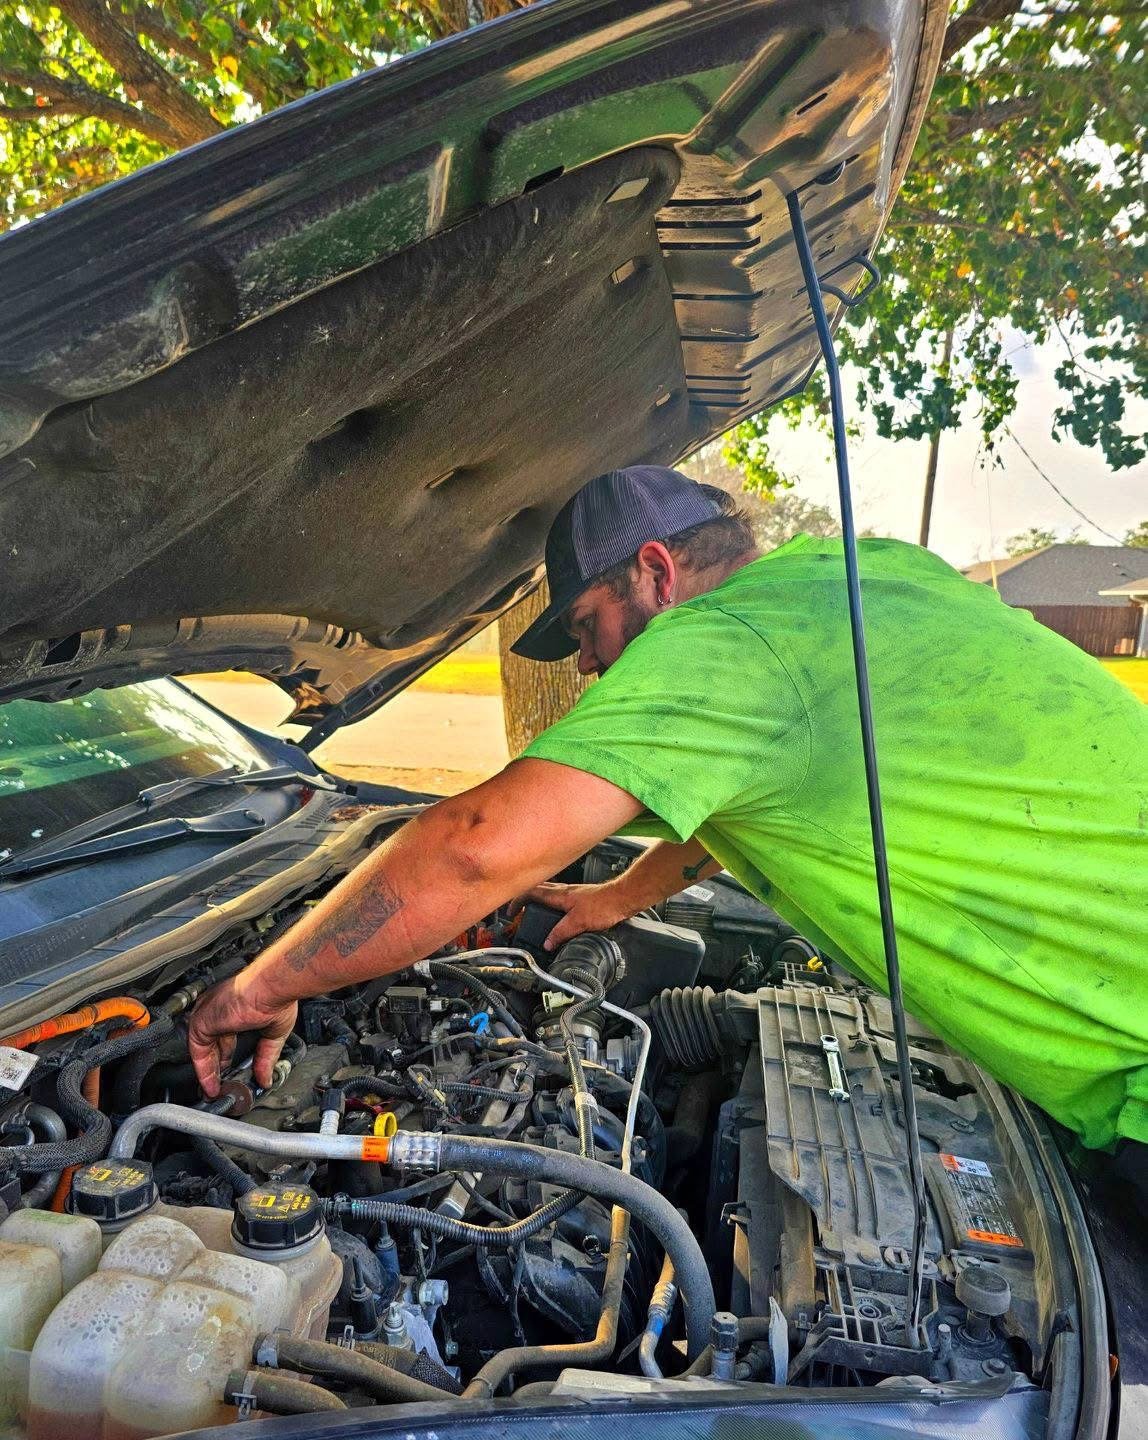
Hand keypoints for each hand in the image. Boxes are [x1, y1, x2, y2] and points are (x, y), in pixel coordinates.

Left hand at [188, 974, 297, 1097]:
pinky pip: (197, 1052)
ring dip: (208, 1071)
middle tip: (219, 1084)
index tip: (230, 1070)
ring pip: (202, 1049)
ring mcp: (208, 1015)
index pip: (225, 1035)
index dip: (226, 1055)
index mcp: (234, 1007)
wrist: (270, 987)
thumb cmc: (275, 997)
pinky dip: (203, 1070)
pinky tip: (210, 1084)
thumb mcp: (273, 1034)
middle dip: (215, 1066)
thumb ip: (266, 1057)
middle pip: (211, 1043)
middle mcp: (218, 1009)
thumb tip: (266, 1078)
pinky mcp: (201, 1022)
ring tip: (213, 1091)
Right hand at [523, 880, 638, 950]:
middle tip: (519, 910)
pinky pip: (560, 899)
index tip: (511, 911)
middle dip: (525, 898)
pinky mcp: (581, 898)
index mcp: (560, 895)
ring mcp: (573, 894)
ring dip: (538, 900)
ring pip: (549, 893)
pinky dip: (552, 905)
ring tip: (534, 912)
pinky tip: (557, 915)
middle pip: (538, 890)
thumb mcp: (578, 923)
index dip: (518, 900)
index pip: (532, 893)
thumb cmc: (604, 905)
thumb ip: (561, 933)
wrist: (623, 899)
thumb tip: (547, 942)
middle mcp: (564, 891)